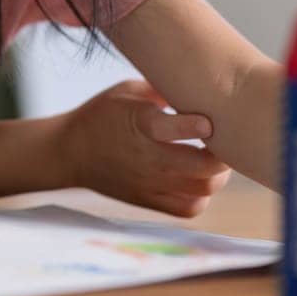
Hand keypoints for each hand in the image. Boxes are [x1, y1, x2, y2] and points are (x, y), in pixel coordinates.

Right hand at [58, 80, 232, 216]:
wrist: (70, 152)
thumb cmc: (102, 114)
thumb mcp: (126, 90)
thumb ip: (162, 90)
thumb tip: (199, 87)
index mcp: (137, 123)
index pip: (167, 128)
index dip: (193, 125)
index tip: (208, 120)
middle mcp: (146, 157)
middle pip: (200, 167)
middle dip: (222, 154)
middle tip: (226, 142)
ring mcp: (149, 183)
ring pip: (203, 189)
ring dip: (216, 175)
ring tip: (214, 161)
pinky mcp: (149, 200)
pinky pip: (189, 208)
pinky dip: (202, 196)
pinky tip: (197, 180)